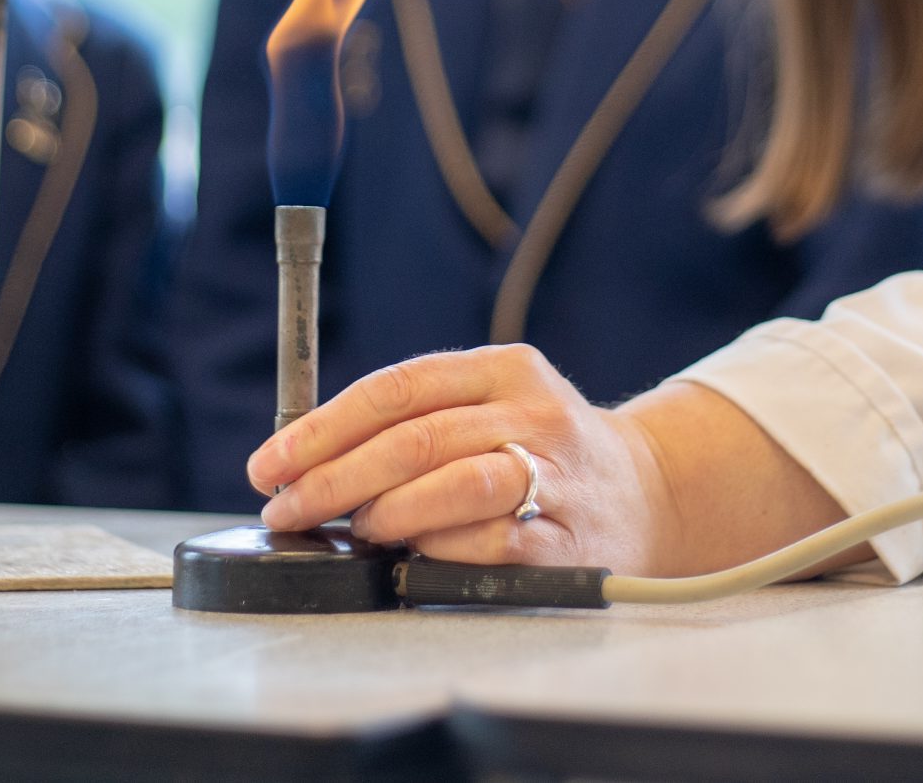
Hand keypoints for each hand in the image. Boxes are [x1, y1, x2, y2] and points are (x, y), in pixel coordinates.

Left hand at [247, 344, 679, 568]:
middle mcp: (534, 412)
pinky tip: (411, 555)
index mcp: (505, 368)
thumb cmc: (545, 451)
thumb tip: (309, 460)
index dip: (323, 427)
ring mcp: (557, 475)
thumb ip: (419, 420)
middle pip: (416, 438)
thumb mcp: (494, 404)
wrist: (651, 493)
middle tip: (287, 507)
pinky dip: (439, 549)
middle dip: (333, 478)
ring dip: (388, 511)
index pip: (397, 387)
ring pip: (457, 483)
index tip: (271, 461)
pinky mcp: (570, 539)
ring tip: (355, 528)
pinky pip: (493, 543)